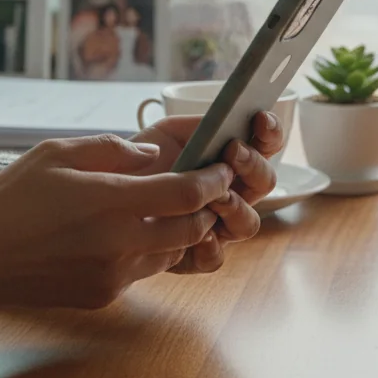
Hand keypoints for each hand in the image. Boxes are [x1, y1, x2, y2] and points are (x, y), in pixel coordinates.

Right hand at [0, 134, 234, 331]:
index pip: (187, 194)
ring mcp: (113, 274)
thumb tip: (153, 157)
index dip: (213, 180)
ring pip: (171, 253)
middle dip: (205, 209)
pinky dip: (146, 251)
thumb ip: (112, 149)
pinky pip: (142, 271)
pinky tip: (125, 234)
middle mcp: (120, 243)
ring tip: (165, 210)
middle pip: (192, 229)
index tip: (221, 169)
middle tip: (204, 190)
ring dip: (178, 232)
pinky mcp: (103, 295)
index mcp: (112, 202)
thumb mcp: (58, 152)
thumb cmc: (12, 197)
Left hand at [130, 113, 283, 273]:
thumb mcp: (165, 132)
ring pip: (248, 224)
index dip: (270, 132)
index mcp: (230, 160)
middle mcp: (231, 192)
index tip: (260, 118)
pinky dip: (210, 247)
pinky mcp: (193, 255)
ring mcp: (216, 225)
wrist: (107, 193)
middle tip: (232, 152)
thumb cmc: (140, 161)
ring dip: (237, 207)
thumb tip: (222, 125)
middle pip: (265, 182)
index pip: (265, 145)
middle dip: (253, 165)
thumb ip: (196, 125)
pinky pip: (215, 258)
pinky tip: (199, 237)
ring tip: (217, 196)